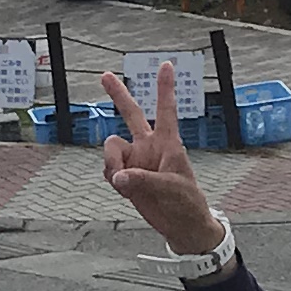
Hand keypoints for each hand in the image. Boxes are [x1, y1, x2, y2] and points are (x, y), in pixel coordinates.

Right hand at [99, 66, 228, 256]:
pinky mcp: (126, 177)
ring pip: (111, 148)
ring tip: (122, 180)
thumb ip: (142, 180)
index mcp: (168, 143)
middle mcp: (149, 147)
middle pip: (132, 114)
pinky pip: (109, 169)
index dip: (165, 87)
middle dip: (118, 95)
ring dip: (111, 162)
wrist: (181, 226)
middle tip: (105, 75)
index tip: (167, 64)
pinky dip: (112, 178)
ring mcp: (136, 161)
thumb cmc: (185, 202)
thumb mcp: (169, 188)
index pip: (166, 110)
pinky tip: (123, 188)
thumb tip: (118, 176)